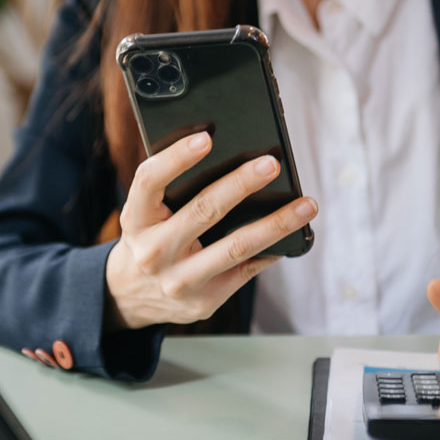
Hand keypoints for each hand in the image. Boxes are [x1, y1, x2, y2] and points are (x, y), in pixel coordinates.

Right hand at [105, 131, 317, 329]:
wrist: (133, 296)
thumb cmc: (150, 238)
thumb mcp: (145, 214)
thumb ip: (172, 190)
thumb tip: (233, 159)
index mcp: (135, 219)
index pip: (150, 181)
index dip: (177, 157)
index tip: (206, 137)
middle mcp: (153, 251)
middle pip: (203, 210)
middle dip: (241, 184)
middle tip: (271, 164)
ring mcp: (180, 280)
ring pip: (236, 247)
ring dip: (276, 223)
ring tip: (306, 205)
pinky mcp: (204, 301)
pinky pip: (246, 270)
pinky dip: (272, 250)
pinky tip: (293, 235)